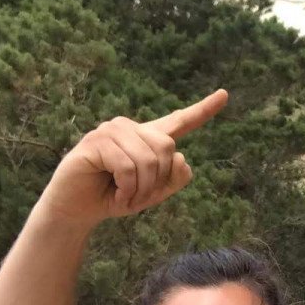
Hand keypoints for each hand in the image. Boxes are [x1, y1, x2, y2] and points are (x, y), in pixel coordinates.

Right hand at [37, 90, 227, 227]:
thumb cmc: (116, 197)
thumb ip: (175, 177)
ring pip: (148, 160)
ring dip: (140, 189)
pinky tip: (115, 194)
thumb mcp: (153, 193)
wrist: (79, 210)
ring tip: (125, 196)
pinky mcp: (95, 141)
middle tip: (137, 196)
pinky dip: (127, 189)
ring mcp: (111, 130)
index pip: (180, 120)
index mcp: (149, 137)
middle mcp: (131, 128)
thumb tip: (181, 157)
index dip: (204, 109)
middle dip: (157, 181)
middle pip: (167, 148)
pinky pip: (127, 167)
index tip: (225, 94)